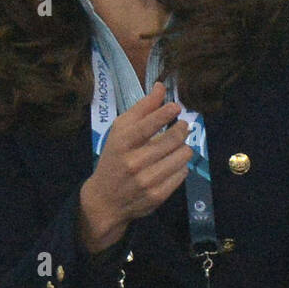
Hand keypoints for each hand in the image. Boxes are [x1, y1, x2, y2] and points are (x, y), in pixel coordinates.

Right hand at [78, 80, 191, 253]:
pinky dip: (180, 166)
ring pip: (183, 155)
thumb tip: (161, 87)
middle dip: (182, 129)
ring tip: (175, 147)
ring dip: (183, 147)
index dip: (167, 112)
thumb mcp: (119, 132)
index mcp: (122, 143)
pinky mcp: (158, 195)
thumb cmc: (114, 159)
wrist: (105, 200)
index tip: (176, 107)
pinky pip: (182, 173)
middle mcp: (134, 162)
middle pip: (173, 138)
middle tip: (181, 126)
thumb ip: (141, 109)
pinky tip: (170, 165)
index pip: (149, 124)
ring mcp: (147, 180)